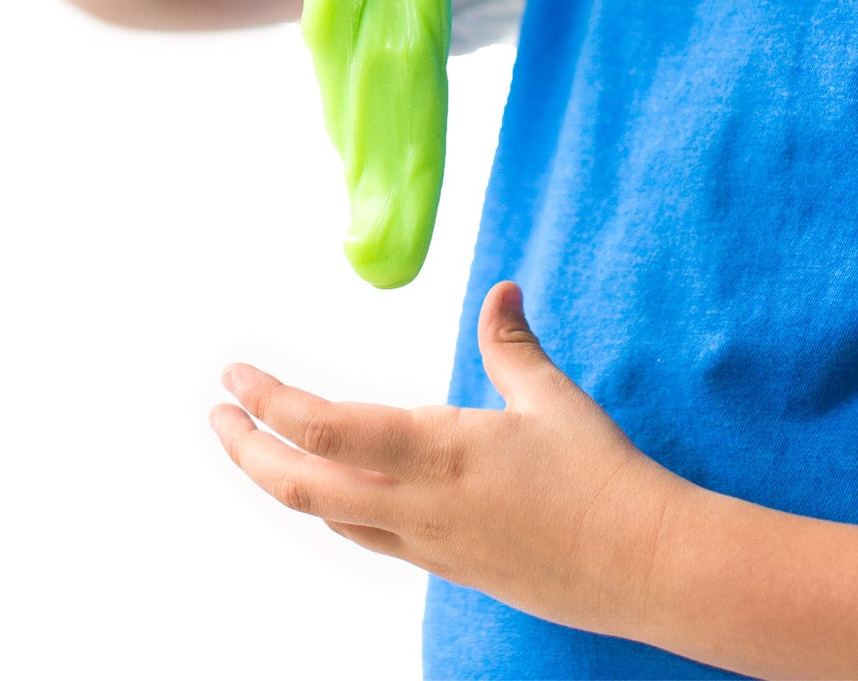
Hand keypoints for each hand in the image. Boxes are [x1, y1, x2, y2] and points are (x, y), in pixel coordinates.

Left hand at [208, 281, 685, 640]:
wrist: (641, 563)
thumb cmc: (600, 474)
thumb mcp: (551, 397)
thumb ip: (511, 343)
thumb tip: (500, 290)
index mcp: (436, 449)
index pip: (323, 429)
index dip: (268, 403)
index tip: (234, 377)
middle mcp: (416, 503)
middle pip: (301, 486)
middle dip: (246, 449)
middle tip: (216, 414)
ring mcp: (426, 543)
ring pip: (326, 515)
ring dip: (280, 480)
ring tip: (258, 448)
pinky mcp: (446, 567)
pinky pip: (365, 533)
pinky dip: (330, 505)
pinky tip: (333, 488)